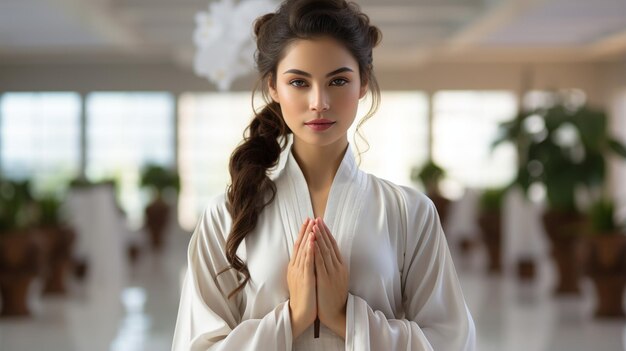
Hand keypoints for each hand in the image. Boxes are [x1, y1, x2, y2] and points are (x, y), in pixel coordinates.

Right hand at [287, 218, 316, 338]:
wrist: (300, 314)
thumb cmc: (304, 299)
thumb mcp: (303, 280)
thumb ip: (304, 268)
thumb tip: (309, 257)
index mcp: (295, 268)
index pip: (299, 247)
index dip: (303, 234)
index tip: (308, 222)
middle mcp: (295, 268)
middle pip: (300, 245)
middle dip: (306, 231)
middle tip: (310, 218)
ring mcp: (299, 272)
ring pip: (303, 250)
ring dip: (308, 236)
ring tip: (312, 224)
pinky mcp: (305, 278)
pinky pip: (307, 261)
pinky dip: (310, 249)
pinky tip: (312, 240)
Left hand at [312, 218, 348, 338]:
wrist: (337, 313)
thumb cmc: (334, 297)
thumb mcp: (337, 279)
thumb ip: (333, 266)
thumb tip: (328, 254)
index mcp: (341, 266)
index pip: (333, 245)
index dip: (327, 233)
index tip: (321, 222)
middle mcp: (338, 267)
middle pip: (329, 245)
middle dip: (322, 231)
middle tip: (317, 219)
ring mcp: (332, 273)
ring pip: (325, 252)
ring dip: (319, 238)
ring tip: (314, 226)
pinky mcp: (326, 279)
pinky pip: (320, 263)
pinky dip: (316, 251)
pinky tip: (312, 244)